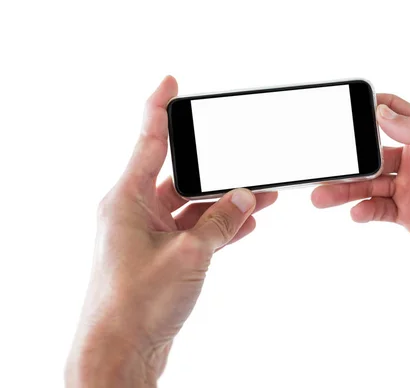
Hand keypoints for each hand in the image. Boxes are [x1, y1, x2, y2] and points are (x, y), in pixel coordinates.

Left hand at [66, 76, 277, 386]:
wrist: (122, 352)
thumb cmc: (137, 303)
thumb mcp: (189, 255)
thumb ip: (221, 221)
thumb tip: (247, 197)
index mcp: (126, 199)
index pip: (147, 140)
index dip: (159, 107)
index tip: (170, 83)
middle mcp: (133, 212)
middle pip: (179, 176)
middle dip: (217, 169)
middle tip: (246, 159)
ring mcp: (147, 235)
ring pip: (192, 207)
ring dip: (224, 202)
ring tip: (263, 194)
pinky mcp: (162, 256)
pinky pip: (195, 231)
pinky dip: (219, 227)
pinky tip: (247, 223)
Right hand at [312, 94, 409, 294]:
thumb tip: (384, 113)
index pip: (398, 114)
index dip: (371, 109)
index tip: (343, 111)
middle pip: (374, 152)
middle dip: (349, 158)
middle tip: (324, 164)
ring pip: (370, 183)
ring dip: (346, 189)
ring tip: (322, 197)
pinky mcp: (409, 216)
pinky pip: (378, 209)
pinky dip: (364, 210)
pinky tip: (357, 214)